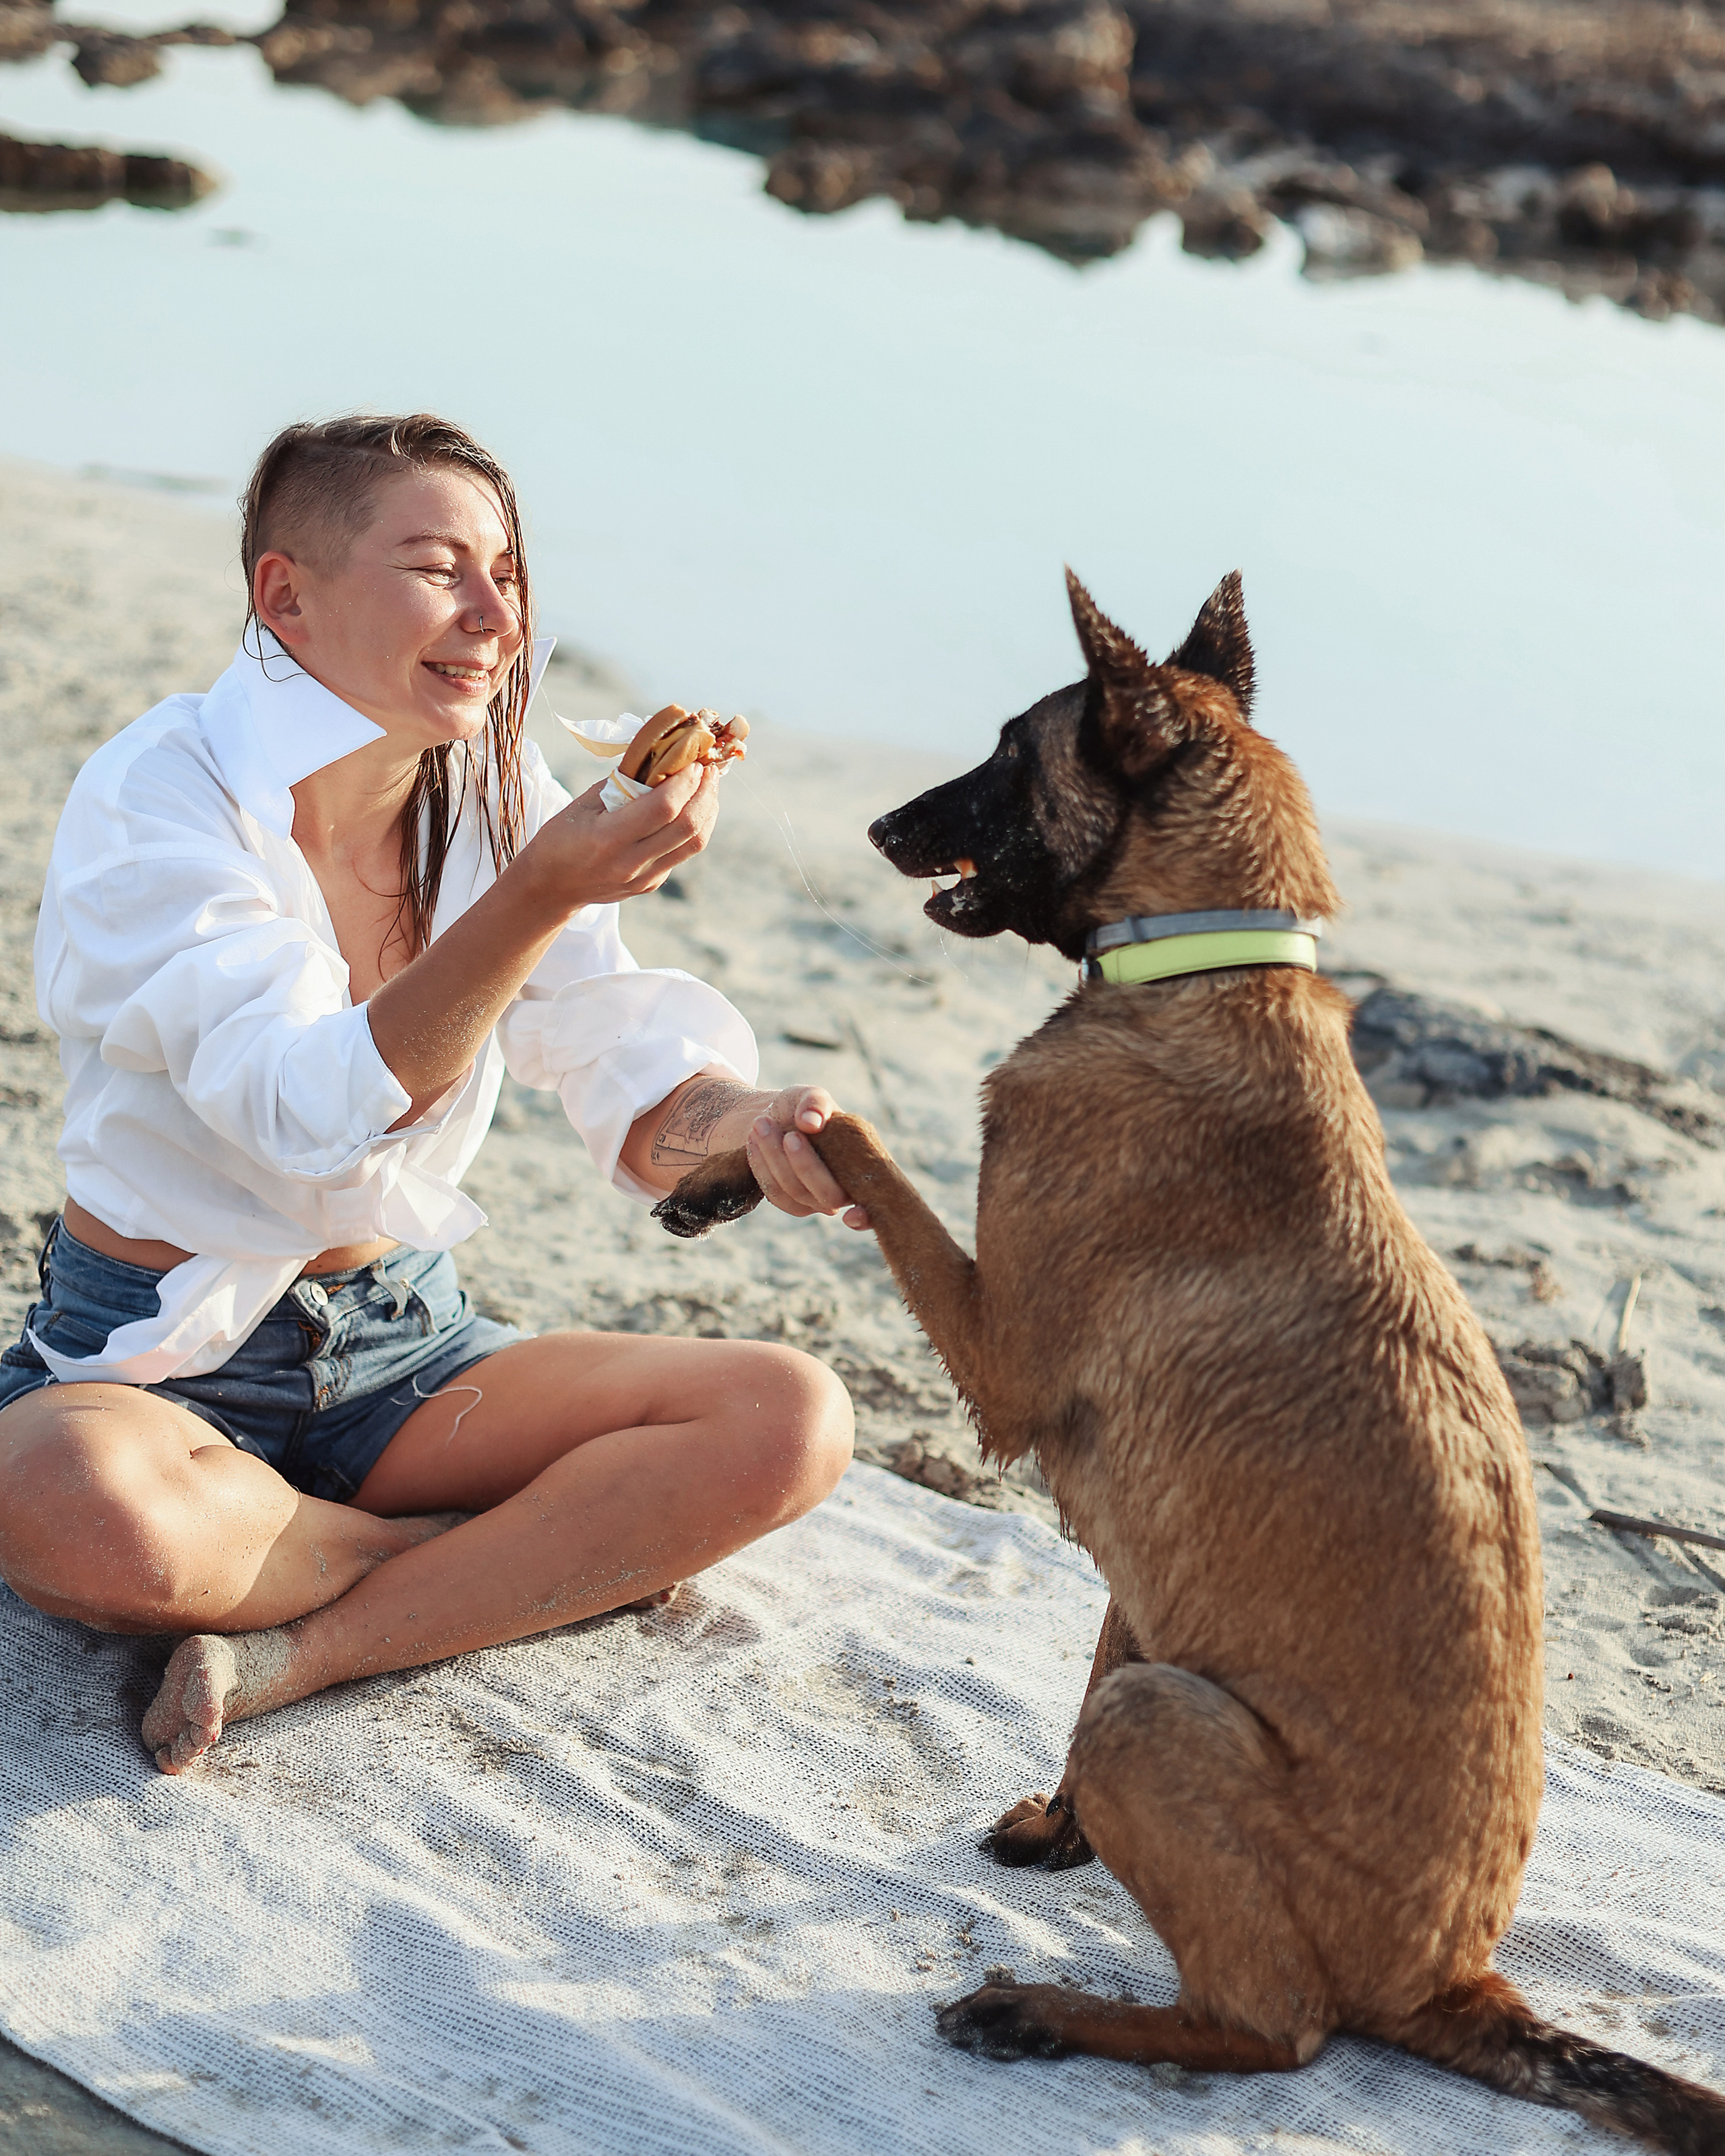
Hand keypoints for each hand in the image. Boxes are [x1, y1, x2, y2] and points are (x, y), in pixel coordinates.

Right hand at [520, 736, 718, 918]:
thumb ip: (621, 785)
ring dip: (707, 810)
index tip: (693, 761)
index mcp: (608, 839)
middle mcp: (631, 863)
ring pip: (694, 843)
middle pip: (688, 827)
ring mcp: (644, 878)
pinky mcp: (651, 885)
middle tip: (709, 769)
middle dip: (705, 793)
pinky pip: (682, 853)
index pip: (663, 808)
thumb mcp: (582, 805)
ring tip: (708, 786)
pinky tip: (691, 808)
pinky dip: (693, 827)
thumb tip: (658, 756)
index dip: (686, 781)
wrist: (550, 887)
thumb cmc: (561, 839)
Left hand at [743, 1087, 870, 1230]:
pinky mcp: (793, 1204)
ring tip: (761, 1124)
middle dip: (804, 1165)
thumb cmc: (803, 1109)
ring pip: (795, 1192)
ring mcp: (817, 1202)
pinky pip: (775, 1194)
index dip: (865, 1217)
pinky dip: (762, 1166)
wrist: (775, 1118)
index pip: (872, 1202)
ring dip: (774, 1159)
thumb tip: (810, 1124)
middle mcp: (844, 1192)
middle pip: (827, 1194)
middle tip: (788, 1133)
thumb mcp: (811, 1096)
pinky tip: (754, 1140)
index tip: (852, 1216)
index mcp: (862, 1168)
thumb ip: (815, 1103)